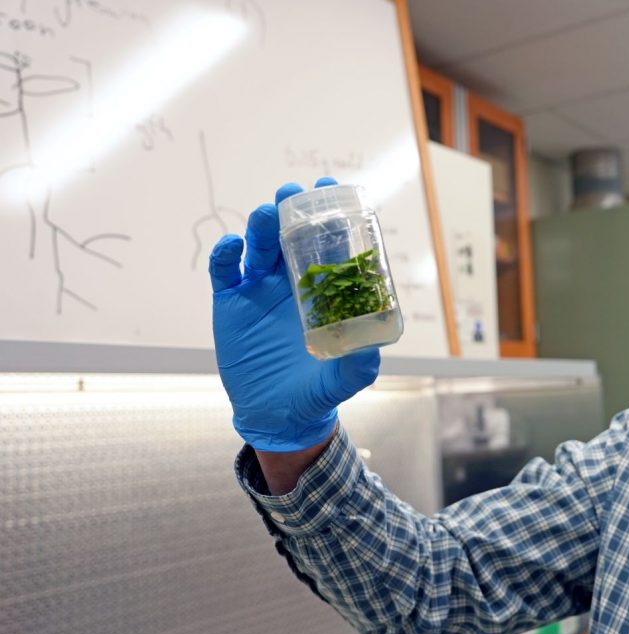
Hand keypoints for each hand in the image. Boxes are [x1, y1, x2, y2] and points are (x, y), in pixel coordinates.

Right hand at [209, 177, 379, 451]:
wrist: (277, 416)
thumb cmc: (317, 391)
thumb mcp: (344, 380)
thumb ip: (358, 366)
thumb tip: (371, 348)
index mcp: (324, 289)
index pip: (328, 243)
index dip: (330, 214)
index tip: (334, 190)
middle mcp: (292, 281)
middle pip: (290, 234)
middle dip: (292, 209)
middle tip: (293, 193)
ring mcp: (259, 289)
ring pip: (259, 245)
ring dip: (262, 225)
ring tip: (267, 214)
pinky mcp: (230, 303)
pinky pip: (224, 270)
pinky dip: (225, 254)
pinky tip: (232, 245)